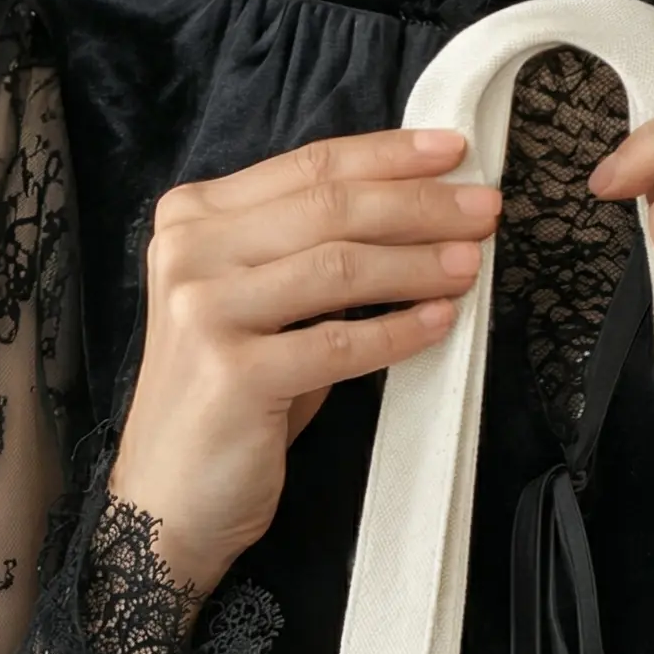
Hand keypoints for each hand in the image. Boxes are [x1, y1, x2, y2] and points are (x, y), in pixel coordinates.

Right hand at [108, 128, 501, 595]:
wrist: (168, 501)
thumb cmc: (228, 407)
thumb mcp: (260, 312)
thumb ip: (308, 258)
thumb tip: (412, 217)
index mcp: (193, 218)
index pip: (307, 168)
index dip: (388, 156)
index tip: (455, 152)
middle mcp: (190, 252)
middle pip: (328, 207)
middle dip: (419, 204)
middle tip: (485, 210)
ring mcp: (204, 310)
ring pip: (337, 266)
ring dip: (417, 263)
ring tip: (471, 264)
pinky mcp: (233, 375)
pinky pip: (339, 344)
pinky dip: (397, 333)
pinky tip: (440, 323)